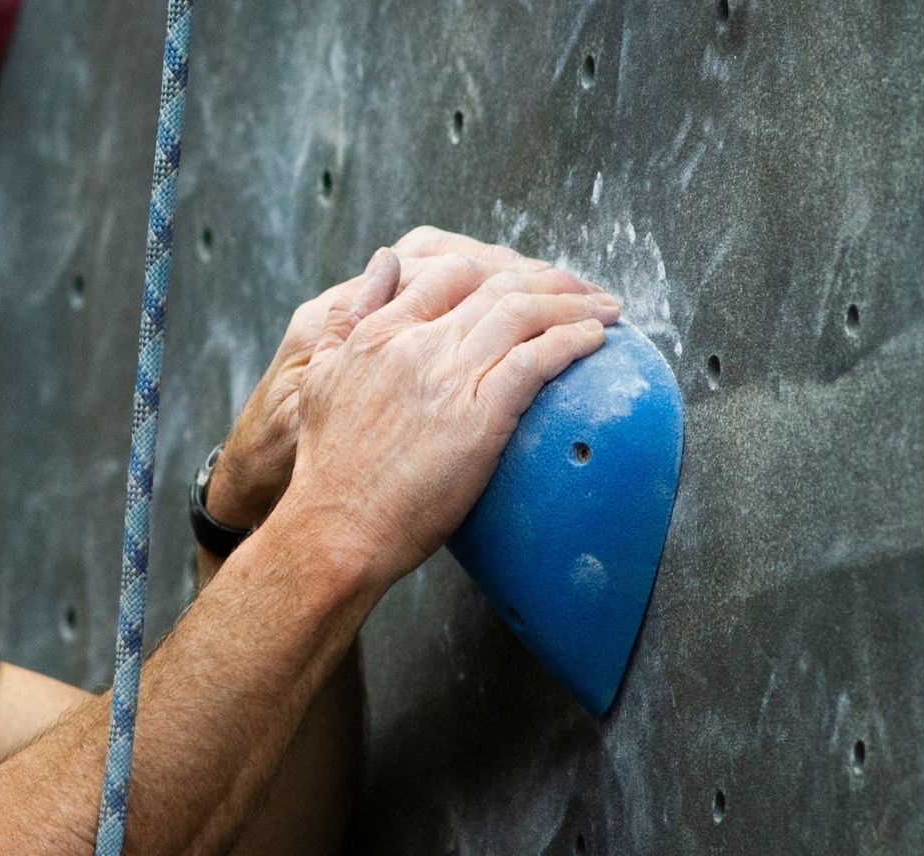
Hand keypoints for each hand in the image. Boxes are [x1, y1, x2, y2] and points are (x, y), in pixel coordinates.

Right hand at [276, 247, 614, 584]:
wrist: (337, 527)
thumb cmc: (328, 466)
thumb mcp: (320, 373)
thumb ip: (350, 314)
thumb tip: (385, 260)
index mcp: (378, 332)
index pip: (450, 270)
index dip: (498, 267)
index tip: (525, 279)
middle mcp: (415, 345)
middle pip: (496, 285)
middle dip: (549, 280)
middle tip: (581, 288)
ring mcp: (448, 379)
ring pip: (523, 314)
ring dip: (573, 304)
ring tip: (604, 308)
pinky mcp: (479, 418)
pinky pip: (536, 361)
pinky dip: (571, 342)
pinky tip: (594, 340)